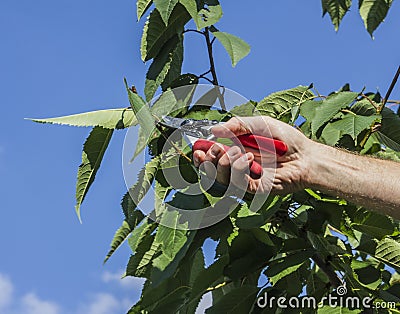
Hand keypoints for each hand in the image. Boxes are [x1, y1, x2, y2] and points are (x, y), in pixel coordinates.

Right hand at [192, 116, 315, 193]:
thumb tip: (214, 129)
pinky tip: (249, 158)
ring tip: (238, 151)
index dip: (200, 156)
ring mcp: (245, 179)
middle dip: (208, 161)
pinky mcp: (254, 188)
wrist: (306, 156)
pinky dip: (238, 169)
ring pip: (220, 179)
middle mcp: (237, 167)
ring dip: (224, 163)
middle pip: (210, 172)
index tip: (197, 148)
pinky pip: (237, 183)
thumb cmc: (286, 140)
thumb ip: (237, 125)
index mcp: (235, 151)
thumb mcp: (260, 124)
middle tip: (216, 149)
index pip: (211, 158)